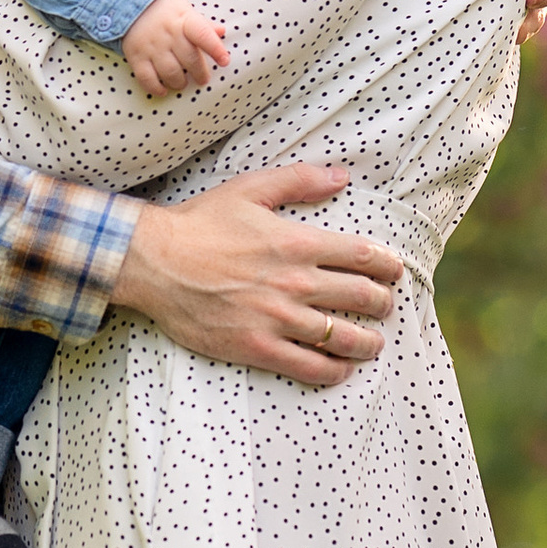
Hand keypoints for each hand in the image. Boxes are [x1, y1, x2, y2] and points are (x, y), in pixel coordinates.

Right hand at [108, 163, 405, 386]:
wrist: (153, 262)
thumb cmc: (199, 223)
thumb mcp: (249, 189)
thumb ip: (298, 180)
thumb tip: (341, 177)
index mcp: (298, 243)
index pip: (363, 256)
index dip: (388, 267)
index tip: (393, 273)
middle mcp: (295, 282)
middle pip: (362, 298)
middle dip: (383, 304)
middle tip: (385, 307)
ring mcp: (277, 318)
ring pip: (342, 337)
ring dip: (368, 342)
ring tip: (373, 344)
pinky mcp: (257, 347)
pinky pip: (309, 367)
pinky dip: (333, 371)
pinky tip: (341, 369)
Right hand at [122, 0, 228, 95]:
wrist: (130, 2)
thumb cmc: (165, 11)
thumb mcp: (186, 11)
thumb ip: (203, 24)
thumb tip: (221, 32)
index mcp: (184, 20)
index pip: (203, 34)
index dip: (215, 49)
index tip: (224, 61)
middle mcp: (168, 33)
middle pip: (189, 59)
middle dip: (199, 73)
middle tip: (203, 78)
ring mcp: (151, 46)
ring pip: (170, 72)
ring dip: (179, 82)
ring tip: (182, 82)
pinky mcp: (136, 56)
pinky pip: (147, 78)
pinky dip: (156, 88)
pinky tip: (163, 90)